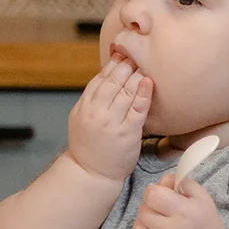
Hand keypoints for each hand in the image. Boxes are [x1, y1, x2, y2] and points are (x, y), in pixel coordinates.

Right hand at [65, 57, 150, 182]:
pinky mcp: (128, 132)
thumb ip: (92, 100)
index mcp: (84, 106)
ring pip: (125, 92)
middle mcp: (96, 112)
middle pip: (112, 82)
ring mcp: (112, 122)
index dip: (111, 66)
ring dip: (135, 75)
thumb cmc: (89, 147)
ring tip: (144, 64)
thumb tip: (106, 79)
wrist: (90, 174)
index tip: (121, 54)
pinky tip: (148, 81)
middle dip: (125, 66)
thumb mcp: (81, 119)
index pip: (99, 79)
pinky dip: (143, 93)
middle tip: (136, 54)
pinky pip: (137, 109)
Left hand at [132, 175, 226, 228]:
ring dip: (146, 223)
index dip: (154, 192)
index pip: (152, 195)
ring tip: (162, 227)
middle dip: (151, 208)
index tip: (161, 196)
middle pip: (143, 210)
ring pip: (137, 225)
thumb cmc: (204, 223)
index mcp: (183, 213)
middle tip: (165, 214)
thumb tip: (159, 181)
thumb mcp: (200, 197)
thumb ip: (179, 181)